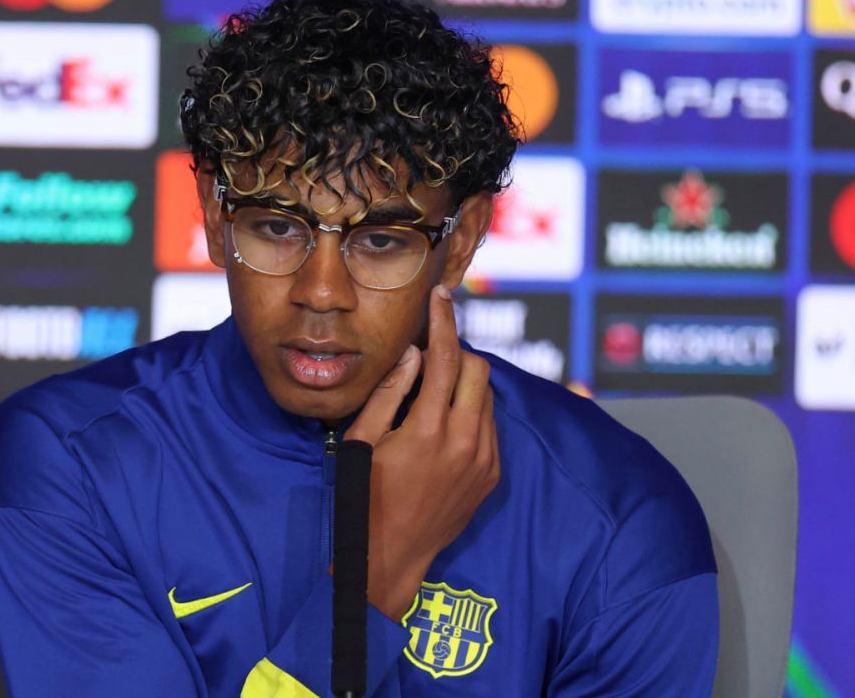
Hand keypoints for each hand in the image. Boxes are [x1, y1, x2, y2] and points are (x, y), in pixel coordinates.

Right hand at [346, 284, 500, 620]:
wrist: (389, 558)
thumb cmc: (365, 497)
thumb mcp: (363, 441)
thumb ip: (389, 393)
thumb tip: (414, 355)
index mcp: (428, 430)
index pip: (444, 358)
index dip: (442, 321)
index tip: (440, 297)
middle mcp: (465, 442)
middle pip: (477, 369)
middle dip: (455, 352)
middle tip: (428, 354)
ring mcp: (483, 461)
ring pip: (487, 396)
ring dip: (464, 383)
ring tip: (432, 392)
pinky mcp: (491, 476)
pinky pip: (490, 426)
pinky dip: (472, 412)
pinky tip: (443, 424)